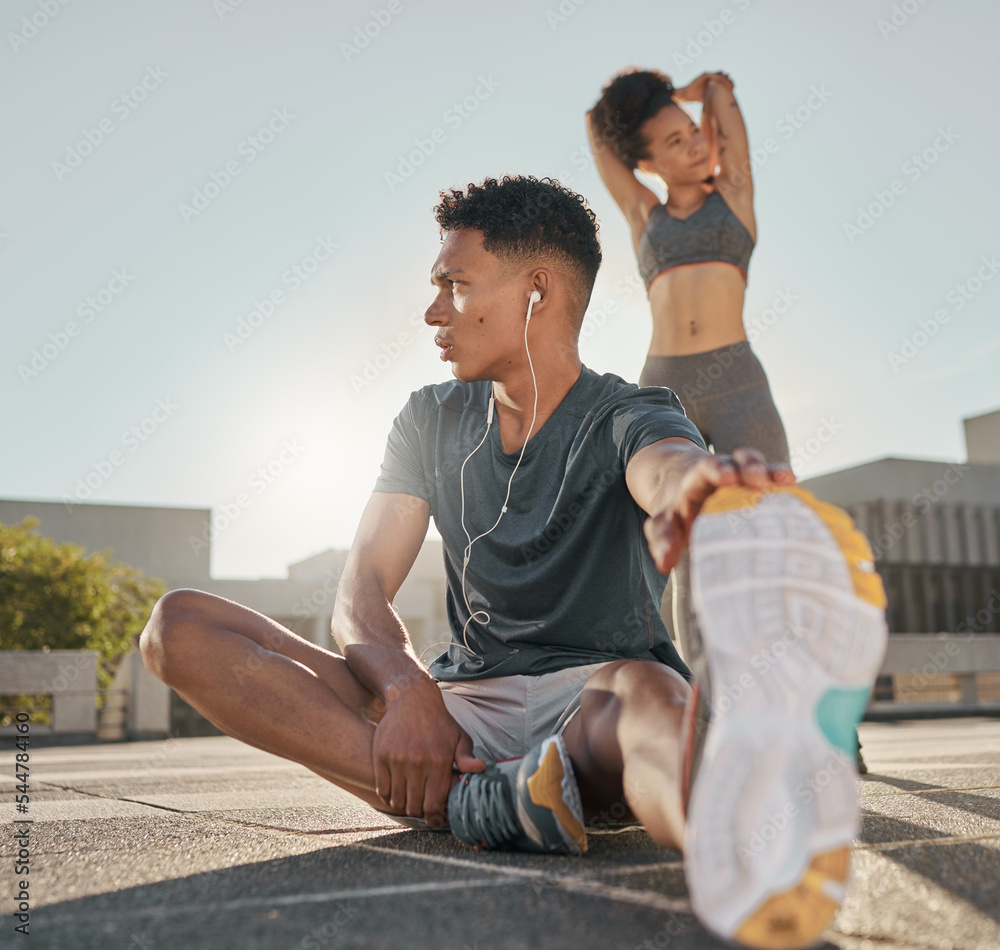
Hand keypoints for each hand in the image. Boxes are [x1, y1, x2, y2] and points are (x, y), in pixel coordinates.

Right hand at [372, 678, 484, 825]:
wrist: (411, 698)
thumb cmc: (439, 722)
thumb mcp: (459, 737)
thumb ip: (467, 758)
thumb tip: (481, 769)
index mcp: (439, 760)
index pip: (434, 804)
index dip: (434, 817)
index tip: (435, 819)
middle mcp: (417, 762)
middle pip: (415, 805)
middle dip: (419, 811)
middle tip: (422, 808)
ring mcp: (397, 759)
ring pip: (397, 800)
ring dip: (403, 804)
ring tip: (410, 799)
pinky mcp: (381, 756)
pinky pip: (382, 789)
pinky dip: (389, 795)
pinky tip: (397, 790)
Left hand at [644, 447, 793, 572]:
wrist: (685, 492)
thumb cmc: (676, 512)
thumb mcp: (664, 524)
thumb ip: (662, 539)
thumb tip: (664, 562)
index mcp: (696, 479)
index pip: (706, 469)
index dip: (718, 471)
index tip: (728, 477)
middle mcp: (721, 471)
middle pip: (735, 461)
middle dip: (746, 467)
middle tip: (756, 478)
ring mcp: (741, 476)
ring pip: (755, 464)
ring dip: (768, 470)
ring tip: (784, 479)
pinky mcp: (758, 485)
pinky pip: (771, 477)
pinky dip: (781, 479)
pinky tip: (793, 483)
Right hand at [674, 71, 732, 102]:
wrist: (686, 96)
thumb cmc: (696, 98)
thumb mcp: (708, 98)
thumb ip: (715, 97)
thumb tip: (723, 106)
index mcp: (713, 82)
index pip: (724, 80)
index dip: (729, 83)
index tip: (733, 89)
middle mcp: (711, 77)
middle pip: (724, 76)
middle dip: (729, 81)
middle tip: (732, 87)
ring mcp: (707, 76)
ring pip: (720, 74)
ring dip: (725, 79)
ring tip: (729, 86)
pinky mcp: (703, 75)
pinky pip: (713, 75)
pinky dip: (718, 78)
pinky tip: (722, 82)